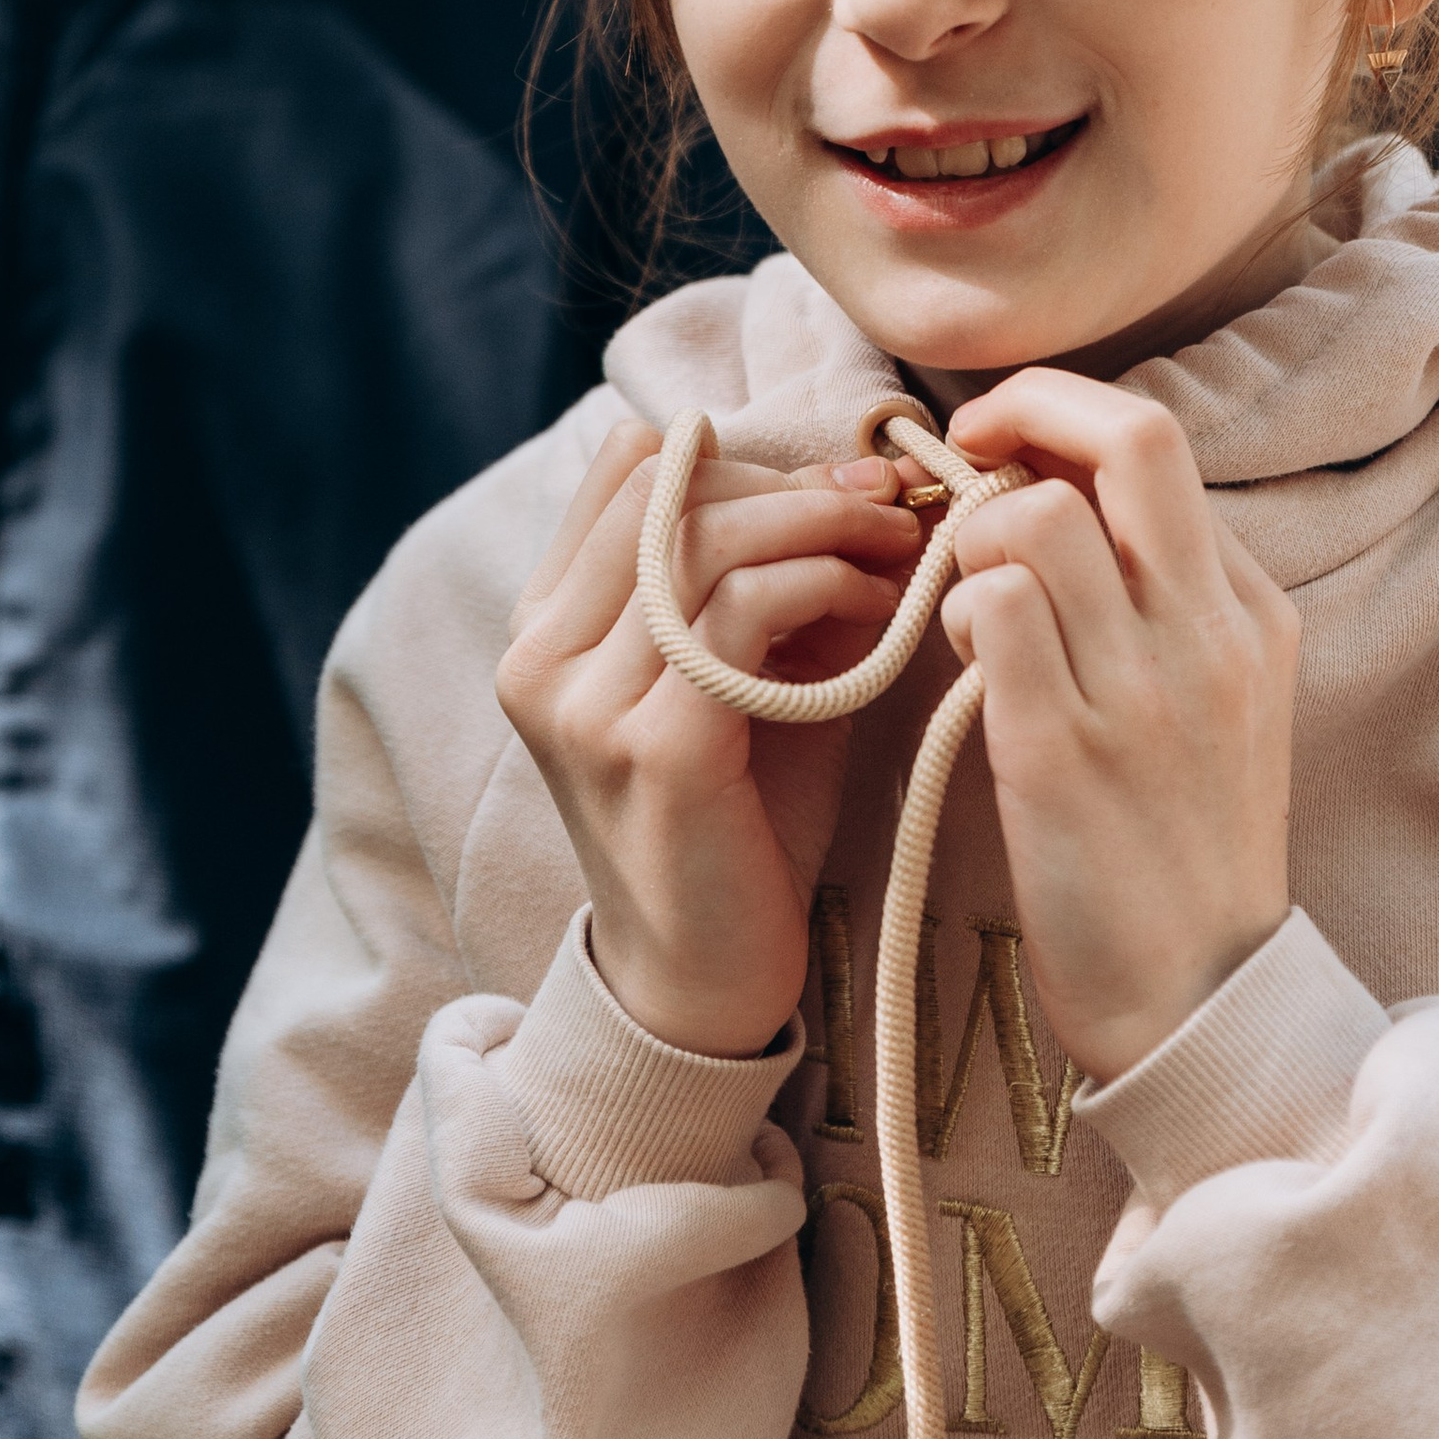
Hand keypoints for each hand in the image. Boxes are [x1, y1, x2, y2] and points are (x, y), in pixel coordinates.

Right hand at [497, 420, 920, 1058]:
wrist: (703, 978)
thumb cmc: (737, 814)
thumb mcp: (734, 671)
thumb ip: (764, 577)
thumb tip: (864, 480)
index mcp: (546, 624)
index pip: (632, 465)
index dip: (745, 460)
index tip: (841, 483)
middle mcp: (541, 655)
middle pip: (672, 486)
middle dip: (799, 482)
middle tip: (892, 505)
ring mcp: (586, 704)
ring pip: (711, 538)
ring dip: (826, 526)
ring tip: (897, 555)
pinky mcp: (653, 749)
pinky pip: (743, 611)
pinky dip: (825, 585)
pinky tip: (879, 613)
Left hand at [938, 374, 1298, 1082]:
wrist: (1198, 998)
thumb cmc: (1183, 846)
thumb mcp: (1223, 700)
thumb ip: (1167, 596)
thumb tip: (1062, 491)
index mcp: (1251, 611)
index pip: (1159, 441)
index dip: (1063, 415)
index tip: (1006, 444)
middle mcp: (1208, 634)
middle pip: (1130, 436)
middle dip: (1026, 410)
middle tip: (969, 455)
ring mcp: (1142, 691)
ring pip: (1040, 515)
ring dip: (976, 532)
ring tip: (969, 595)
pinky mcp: (1064, 753)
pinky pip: (995, 608)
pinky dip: (959, 607)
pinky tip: (962, 657)